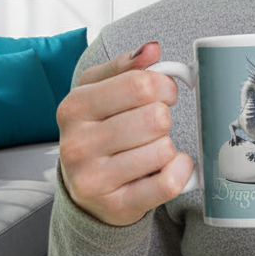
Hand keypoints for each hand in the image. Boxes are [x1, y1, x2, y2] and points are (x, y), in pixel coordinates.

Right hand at [56, 41, 194, 225]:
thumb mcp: (101, 92)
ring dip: (167, 147)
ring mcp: (93, 178)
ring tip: (148, 150)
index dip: (165, 86)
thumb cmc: (100, 132)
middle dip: (163, 119)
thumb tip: (151, 49)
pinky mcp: (116, 206)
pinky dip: (180, 171)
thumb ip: (126, 67)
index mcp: (74, 107)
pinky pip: (169, 182)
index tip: (164, 93)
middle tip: (152, 126)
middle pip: (156, 117)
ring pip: (164, 149)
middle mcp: (77, 144)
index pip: (140, 84)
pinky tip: (169, 167)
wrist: (87, 189)